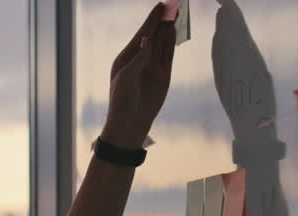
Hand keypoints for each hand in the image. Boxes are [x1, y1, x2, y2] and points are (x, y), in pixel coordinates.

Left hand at [103, 2, 175, 147]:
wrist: (130, 122)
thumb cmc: (122, 100)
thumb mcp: (127, 77)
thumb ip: (139, 58)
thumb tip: (147, 39)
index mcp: (126, 58)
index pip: (141, 34)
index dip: (151, 20)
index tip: (160, 6)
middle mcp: (140, 60)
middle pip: (153, 36)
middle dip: (161, 21)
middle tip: (172, 5)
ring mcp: (152, 67)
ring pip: (162, 43)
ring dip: (167, 28)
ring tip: (175, 13)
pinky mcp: (162, 75)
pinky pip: (168, 55)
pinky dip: (171, 42)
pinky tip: (174, 30)